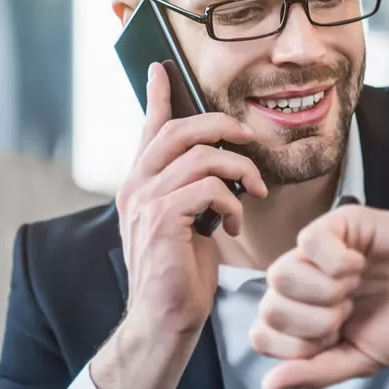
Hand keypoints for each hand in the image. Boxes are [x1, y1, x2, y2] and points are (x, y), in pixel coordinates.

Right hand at [116, 62, 267, 333]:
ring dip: (239, 169)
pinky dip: (232, 203)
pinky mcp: (163, 220)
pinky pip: (210, 188)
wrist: (164, 320)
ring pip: (201, 156)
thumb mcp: (185, 222)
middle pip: (180, 131)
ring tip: (252, 191)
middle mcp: (136, 186)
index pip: (148, 129)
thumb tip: (219, 162)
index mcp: (139, 183)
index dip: (157, 96)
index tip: (161, 69)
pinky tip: (233, 225)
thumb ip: (191, 189)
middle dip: (222, 125)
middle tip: (249, 137)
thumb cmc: (180, 273)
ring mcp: (146, 202)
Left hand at [249, 206, 388, 388]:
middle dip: (314, 322)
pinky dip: (336, 261)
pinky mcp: (336, 223)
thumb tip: (268, 385)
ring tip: (355, 287)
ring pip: (281, 273)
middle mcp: (302, 284)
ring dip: (324, 292)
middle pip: (269, 307)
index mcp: (304, 318)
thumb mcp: (363, 359)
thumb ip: (317, 373)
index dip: (297, 347)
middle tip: (349, 312)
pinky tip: (359, 264)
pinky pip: (308, 241)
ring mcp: (315, 252)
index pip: (262, 336)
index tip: (336, 340)